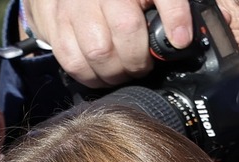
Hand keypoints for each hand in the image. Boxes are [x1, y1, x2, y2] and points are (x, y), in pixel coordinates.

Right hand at [24, 0, 195, 87]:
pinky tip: (101, 73)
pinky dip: (91, 77)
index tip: (181, 40)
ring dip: (116, 72)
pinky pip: (74, 62)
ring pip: (99, 52)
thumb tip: (180, 38)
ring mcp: (76, 8)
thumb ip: (166, 9)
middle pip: (126, 29)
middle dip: (139, 58)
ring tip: (123, 71)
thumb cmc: (116, 1)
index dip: (175, 17)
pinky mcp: (56, 26)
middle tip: (143, 65)